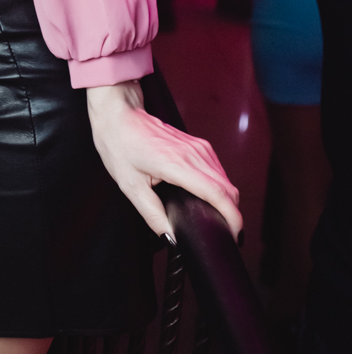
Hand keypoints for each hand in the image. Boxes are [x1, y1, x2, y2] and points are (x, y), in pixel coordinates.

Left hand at [86, 81, 241, 240]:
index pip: (217, 193)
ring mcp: (199, 147)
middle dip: (232, 214)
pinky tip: (211, 199)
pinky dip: (220, 188)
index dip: (231, 217)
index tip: (234, 234)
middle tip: (225, 234)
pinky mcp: (199, 145)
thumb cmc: (120, 146)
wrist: (119, 115)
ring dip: (228, 201)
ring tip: (219, 220)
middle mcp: (193, 154)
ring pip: (226, 180)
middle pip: (228, 189)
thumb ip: (152, 214)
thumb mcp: (130, 186)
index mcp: (176, 164)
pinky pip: (218, 170)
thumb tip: (170, 238)